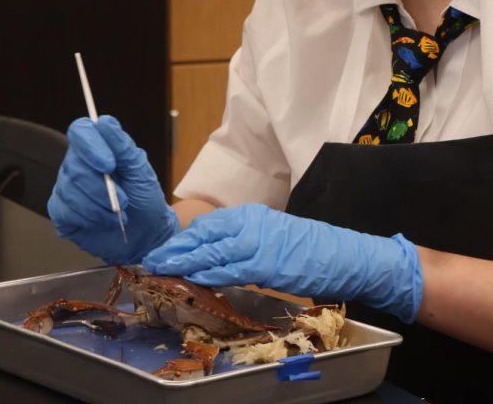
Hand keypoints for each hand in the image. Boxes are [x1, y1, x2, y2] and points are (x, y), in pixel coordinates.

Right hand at [48, 115, 178, 264]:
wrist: (146, 235)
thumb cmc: (144, 200)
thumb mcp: (141, 172)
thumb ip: (123, 147)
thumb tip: (105, 123)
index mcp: (98, 147)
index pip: (80, 131)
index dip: (91, 146)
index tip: (109, 165)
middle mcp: (78, 164)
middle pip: (74, 165)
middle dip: (101, 188)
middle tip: (124, 200)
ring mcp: (67, 187)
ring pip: (69, 190)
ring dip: (98, 206)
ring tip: (118, 214)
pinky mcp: (61, 211)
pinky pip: (64, 210)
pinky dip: (88, 219)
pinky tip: (103, 222)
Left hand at [142, 203, 423, 322]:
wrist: (340, 253)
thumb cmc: (307, 247)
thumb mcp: (270, 233)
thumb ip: (242, 240)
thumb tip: (212, 252)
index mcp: (250, 214)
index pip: (207, 224)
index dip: (183, 238)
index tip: (164, 248)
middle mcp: (250, 223)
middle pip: (203, 236)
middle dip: (176, 249)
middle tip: (152, 259)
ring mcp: (257, 243)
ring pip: (211, 253)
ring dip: (185, 263)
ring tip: (163, 269)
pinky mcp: (265, 264)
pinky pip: (230, 269)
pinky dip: (209, 273)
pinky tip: (193, 277)